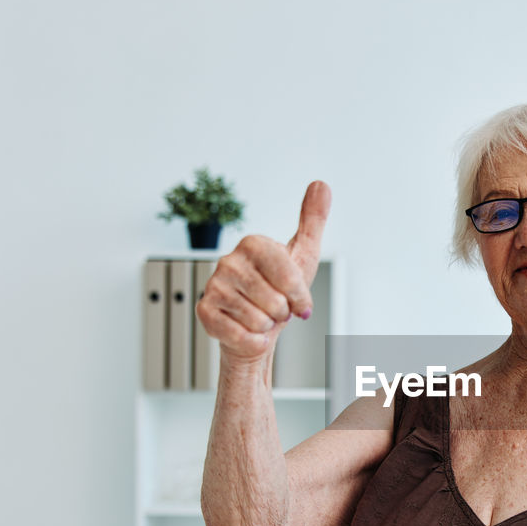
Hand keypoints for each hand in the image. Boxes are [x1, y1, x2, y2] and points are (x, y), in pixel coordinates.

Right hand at [195, 180, 330, 366]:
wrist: (256, 327)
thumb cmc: (281, 291)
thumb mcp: (303, 255)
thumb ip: (312, 220)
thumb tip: (321, 184)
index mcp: (253, 244)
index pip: (289, 276)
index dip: (300, 296)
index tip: (301, 302)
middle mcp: (228, 261)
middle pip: (275, 302)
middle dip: (283, 313)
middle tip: (276, 308)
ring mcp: (213, 286)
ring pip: (259, 321)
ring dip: (267, 327)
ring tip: (260, 317)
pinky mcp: (205, 311)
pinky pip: (242, 335)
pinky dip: (253, 341)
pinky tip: (247, 330)